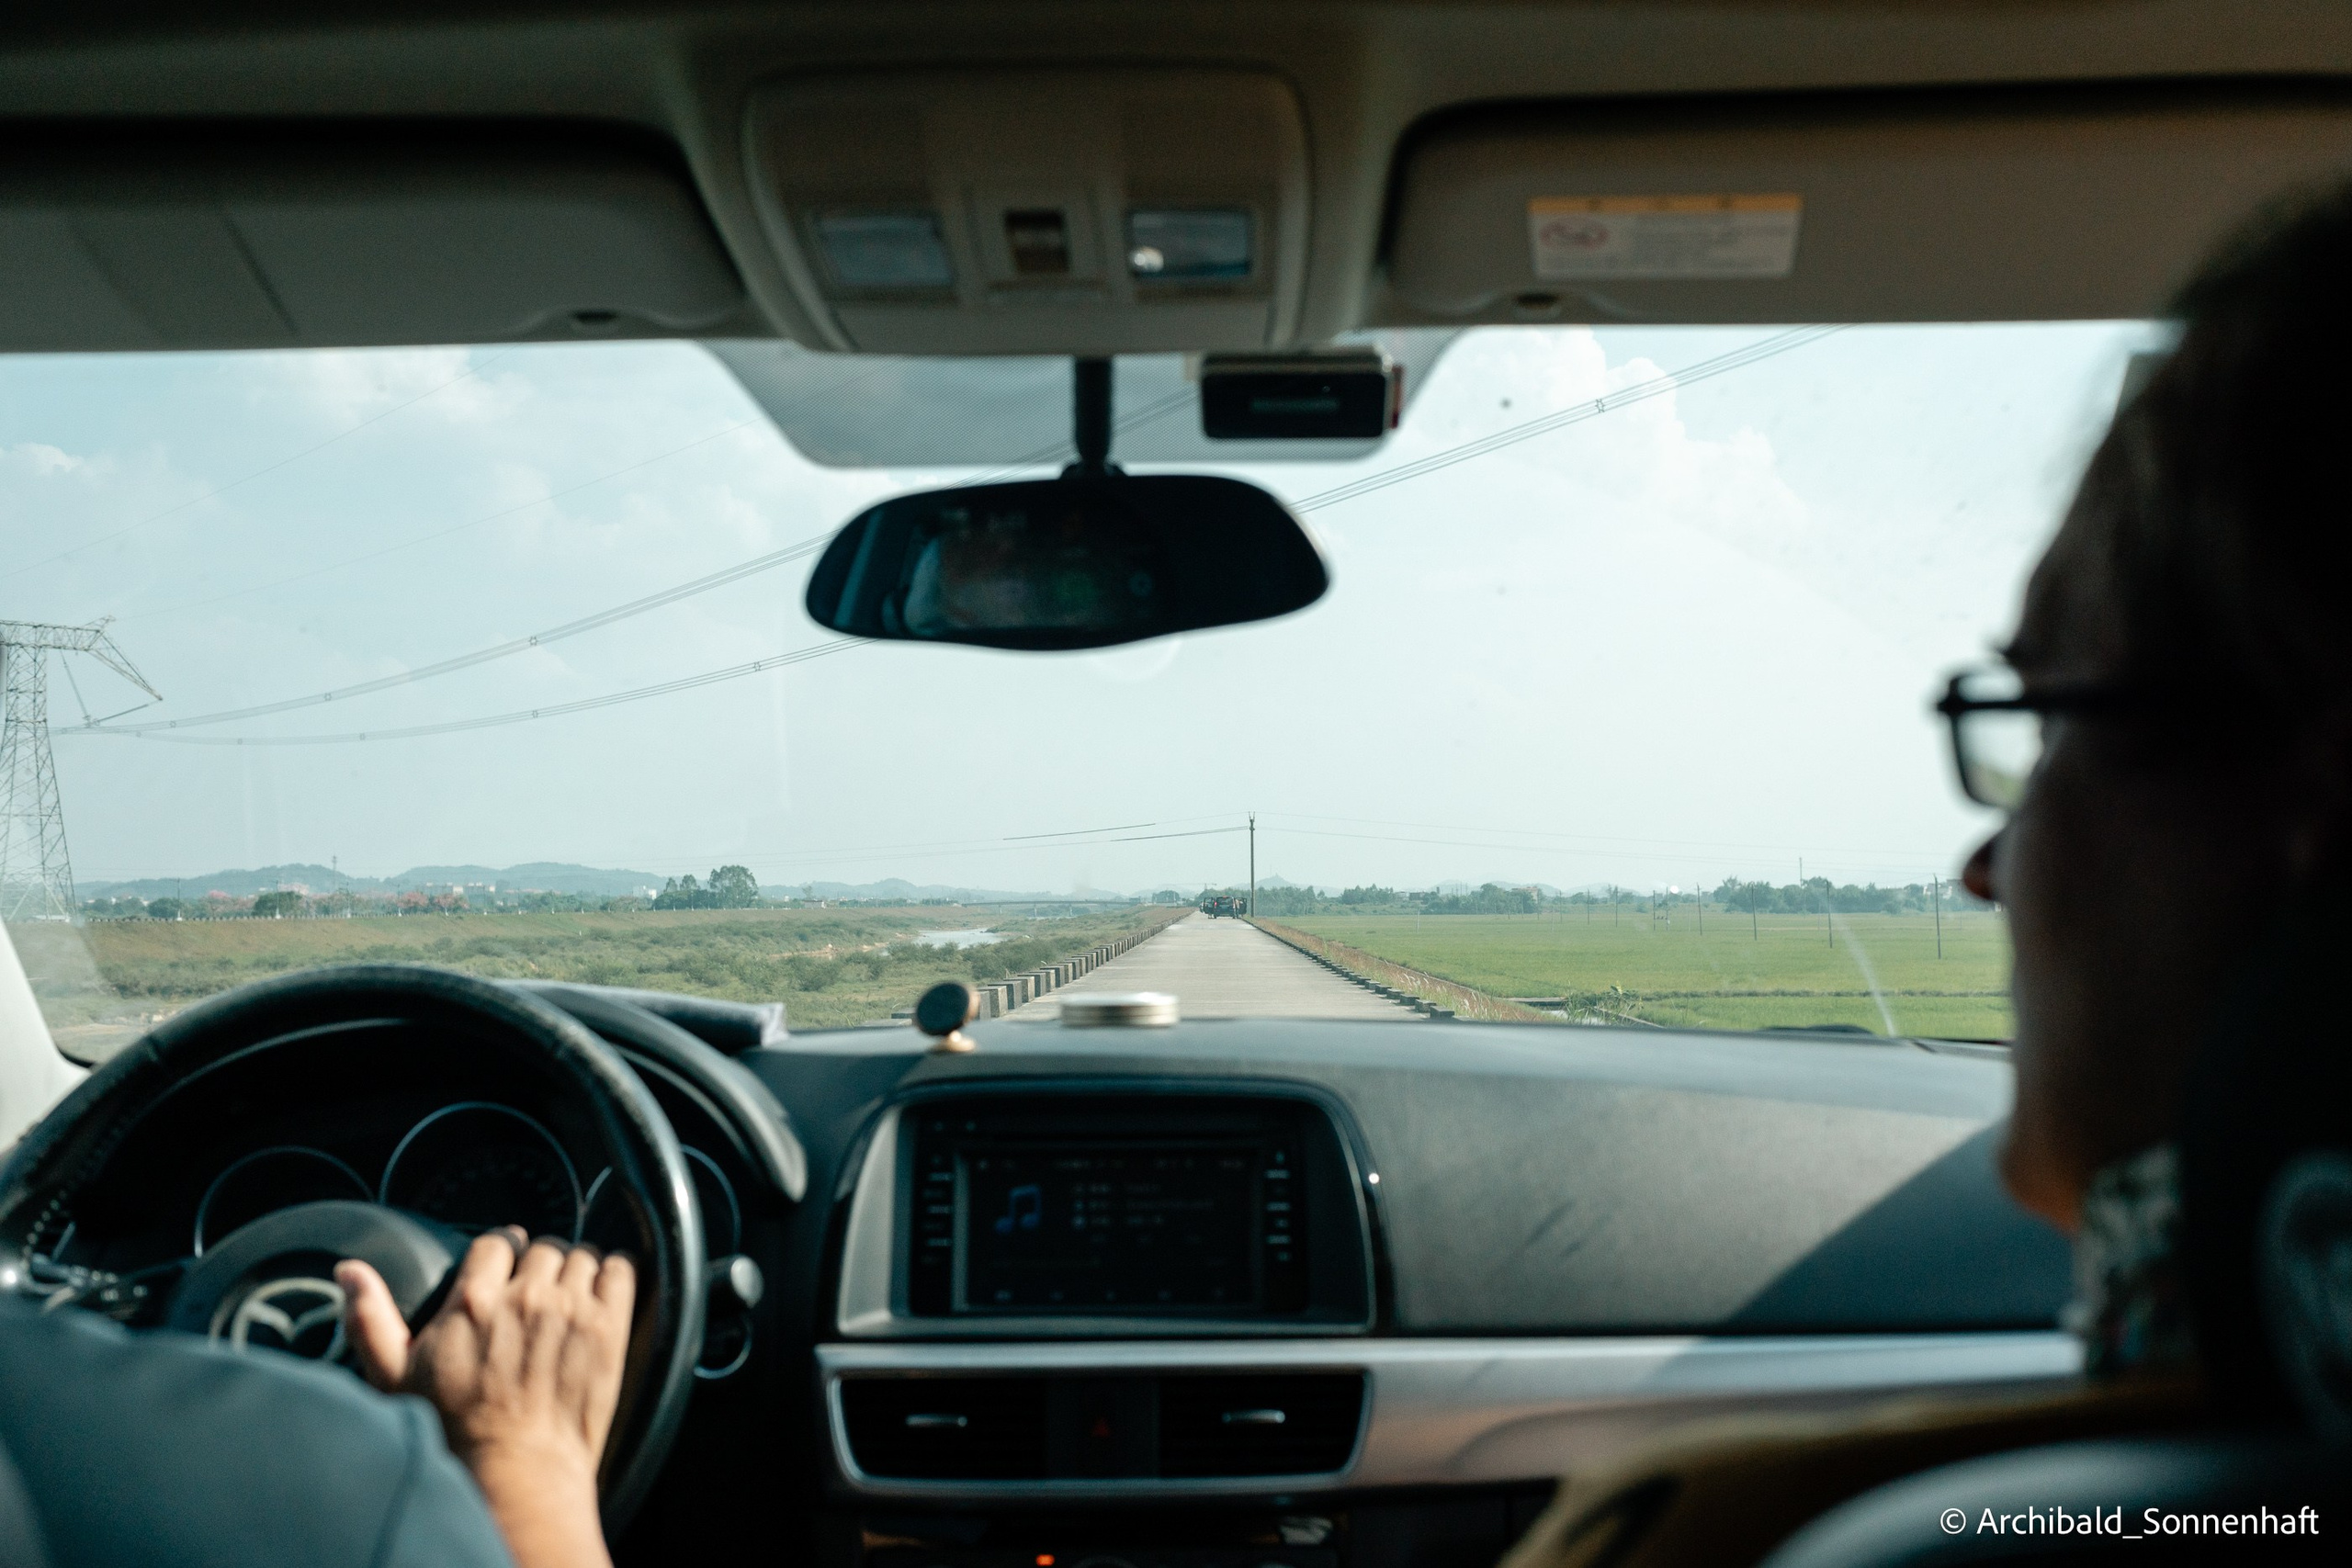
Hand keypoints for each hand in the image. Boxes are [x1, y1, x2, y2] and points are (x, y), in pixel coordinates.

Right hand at [337, 1228, 633, 1567]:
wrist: (514, 1473)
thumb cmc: (452, 1431)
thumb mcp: (394, 1376)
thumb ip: (371, 1318)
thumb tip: (350, 1271)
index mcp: (473, 1301)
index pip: (497, 1241)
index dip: (503, 1252)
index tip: (506, 1267)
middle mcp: (526, 1297)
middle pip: (543, 1247)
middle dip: (540, 1266)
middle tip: (536, 1293)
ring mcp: (571, 1310)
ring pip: (582, 1255)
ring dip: (577, 1271)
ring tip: (569, 1296)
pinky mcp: (609, 1328)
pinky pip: (621, 1271)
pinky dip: (614, 1274)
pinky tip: (603, 1291)